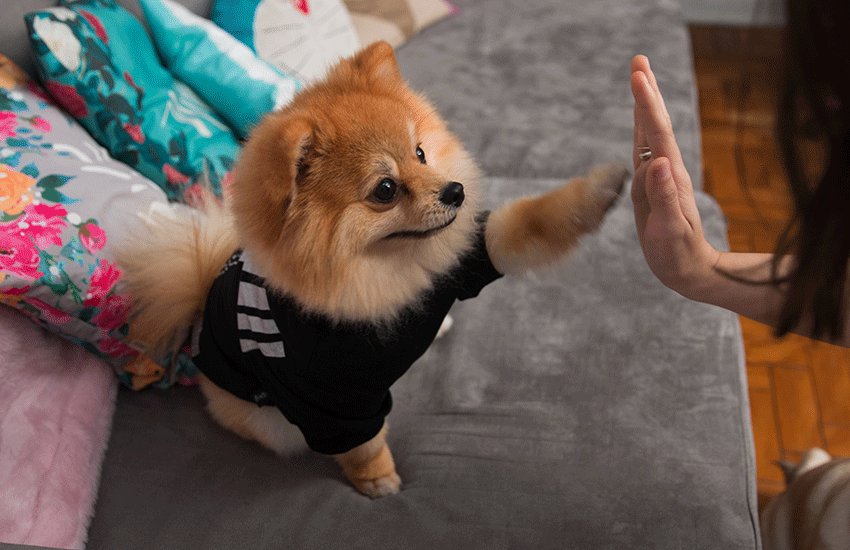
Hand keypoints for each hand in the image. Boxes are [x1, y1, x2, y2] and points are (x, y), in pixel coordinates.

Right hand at [630, 55, 720, 298]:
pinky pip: (646, 152)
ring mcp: (662, 178)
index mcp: (669, 178)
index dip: (647, 104)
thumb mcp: (669, 230)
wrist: (690, 270)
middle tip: (638, 62)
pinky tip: (640, 123)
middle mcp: (667, 171)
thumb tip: (659, 163)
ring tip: (639, 79)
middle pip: (655, 125)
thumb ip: (664, 196)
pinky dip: (642, 130)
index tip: (638, 76)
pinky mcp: (655, 186)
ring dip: (645, 106)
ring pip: (650, 135)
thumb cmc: (678, 255)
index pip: (656, 134)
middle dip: (647, 93)